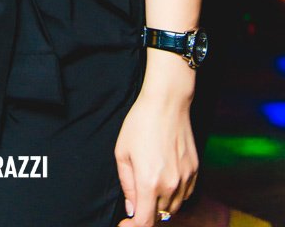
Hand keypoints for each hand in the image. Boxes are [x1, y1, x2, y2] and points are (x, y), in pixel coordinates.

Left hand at [115, 90, 197, 225]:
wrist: (167, 104)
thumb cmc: (140, 123)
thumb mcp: (122, 152)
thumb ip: (126, 184)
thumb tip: (131, 208)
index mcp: (148, 182)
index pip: (144, 222)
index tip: (125, 224)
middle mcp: (170, 185)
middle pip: (159, 216)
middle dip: (146, 212)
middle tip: (137, 198)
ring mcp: (185, 179)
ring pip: (173, 207)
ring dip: (161, 204)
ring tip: (151, 184)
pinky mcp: (195, 171)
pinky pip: (185, 195)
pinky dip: (175, 194)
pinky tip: (165, 178)